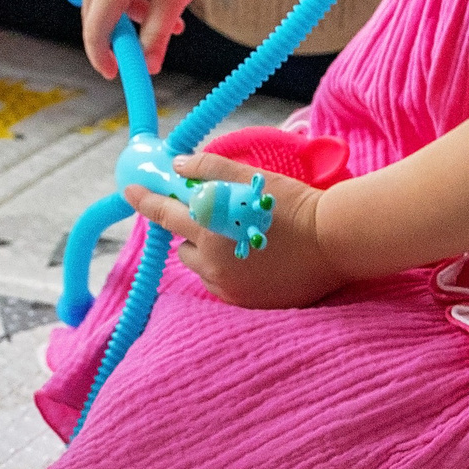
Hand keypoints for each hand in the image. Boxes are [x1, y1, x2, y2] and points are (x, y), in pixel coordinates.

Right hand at [78, 0, 227, 78]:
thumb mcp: (174, 2)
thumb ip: (156, 37)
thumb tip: (148, 67)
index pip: (95, 29)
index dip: (102, 56)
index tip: (113, 74)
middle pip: (95, 14)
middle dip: (117, 36)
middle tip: (141, 52)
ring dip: (128, 16)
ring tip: (168, 22)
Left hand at [125, 153, 346, 309]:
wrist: (336, 242)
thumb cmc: (295, 206)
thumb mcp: (250, 178)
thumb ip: (210, 168)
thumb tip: (179, 165)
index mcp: (210, 228)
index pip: (165, 214)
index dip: (146, 200)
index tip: (131, 190)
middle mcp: (214, 262)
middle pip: (184, 246)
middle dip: (193, 230)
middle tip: (220, 218)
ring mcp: (231, 286)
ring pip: (202, 268)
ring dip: (208, 253)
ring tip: (240, 239)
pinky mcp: (248, 303)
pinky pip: (222, 286)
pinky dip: (225, 272)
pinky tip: (249, 260)